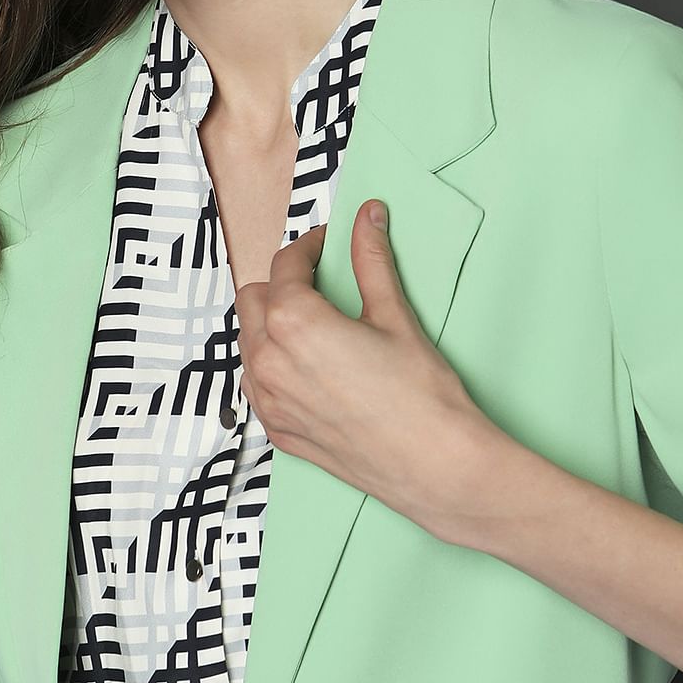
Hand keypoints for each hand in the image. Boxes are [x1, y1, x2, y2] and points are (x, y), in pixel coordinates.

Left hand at [234, 198, 487, 535]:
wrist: (433, 464)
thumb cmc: (420, 395)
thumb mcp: (394, 316)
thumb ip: (371, 261)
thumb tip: (367, 218)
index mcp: (293, 322)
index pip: (286, 265)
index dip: (310, 248)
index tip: (329, 245)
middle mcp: (268, 360)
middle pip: (254, 299)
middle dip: (283, 284)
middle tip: (321, 282)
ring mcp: (268, 400)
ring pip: (249, 343)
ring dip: (272, 325)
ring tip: (317, 325)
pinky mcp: (278, 430)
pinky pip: (258, 384)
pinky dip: (274, 366)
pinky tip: (310, 367)